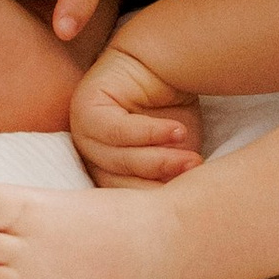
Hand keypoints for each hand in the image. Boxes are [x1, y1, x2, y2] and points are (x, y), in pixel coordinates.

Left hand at [68, 36, 203, 187]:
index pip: (126, 201)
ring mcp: (83, 132)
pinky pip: (115, 130)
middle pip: (119, 182)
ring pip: (118, 158)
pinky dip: (149, 133)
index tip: (192, 195)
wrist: (163, 62)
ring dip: (158, 158)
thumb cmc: (172, 113)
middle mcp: (90, 156)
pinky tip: (177, 131)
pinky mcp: (85, 107)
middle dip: (161, 178)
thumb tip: (177, 215)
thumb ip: (171, 180)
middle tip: (195, 171)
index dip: (158, 200)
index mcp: (107, 174)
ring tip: (191, 157)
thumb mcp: (176, 153)